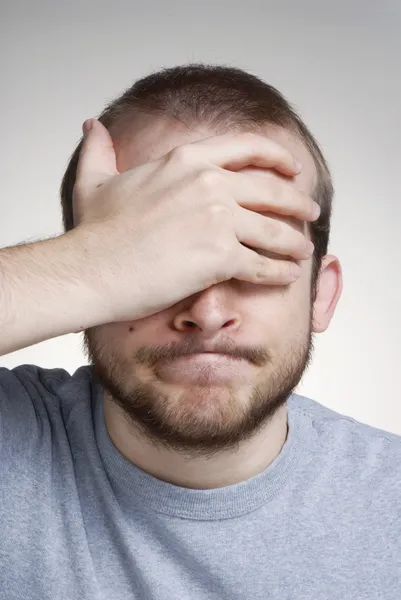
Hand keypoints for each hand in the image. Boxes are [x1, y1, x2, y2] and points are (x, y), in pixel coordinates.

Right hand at [73, 119, 318, 323]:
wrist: (91, 269)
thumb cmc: (94, 232)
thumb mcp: (93, 180)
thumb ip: (99, 151)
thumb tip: (92, 127)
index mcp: (186, 160)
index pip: (247, 148)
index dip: (278, 158)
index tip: (292, 170)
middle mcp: (209, 183)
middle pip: (273, 191)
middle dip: (298, 203)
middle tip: (311, 213)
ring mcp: (218, 219)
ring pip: (274, 230)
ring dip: (294, 243)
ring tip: (303, 251)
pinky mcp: (221, 256)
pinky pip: (264, 265)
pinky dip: (280, 273)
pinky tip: (288, 276)